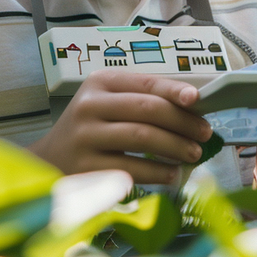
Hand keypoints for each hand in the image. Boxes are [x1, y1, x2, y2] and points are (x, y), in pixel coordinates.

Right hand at [28, 69, 212, 183]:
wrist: (51, 159)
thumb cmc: (90, 128)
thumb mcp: (108, 103)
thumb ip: (142, 100)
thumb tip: (192, 106)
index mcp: (99, 83)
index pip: (144, 83)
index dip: (174, 90)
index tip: (198, 99)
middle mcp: (90, 106)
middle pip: (146, 109)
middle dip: (182, 122)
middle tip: (205, 133)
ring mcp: (86, 137)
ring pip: (141, 137)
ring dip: (175, 146)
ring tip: (194, 154)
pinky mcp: (87, 167)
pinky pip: (131, 168)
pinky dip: (157, 171)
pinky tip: (172, 173)